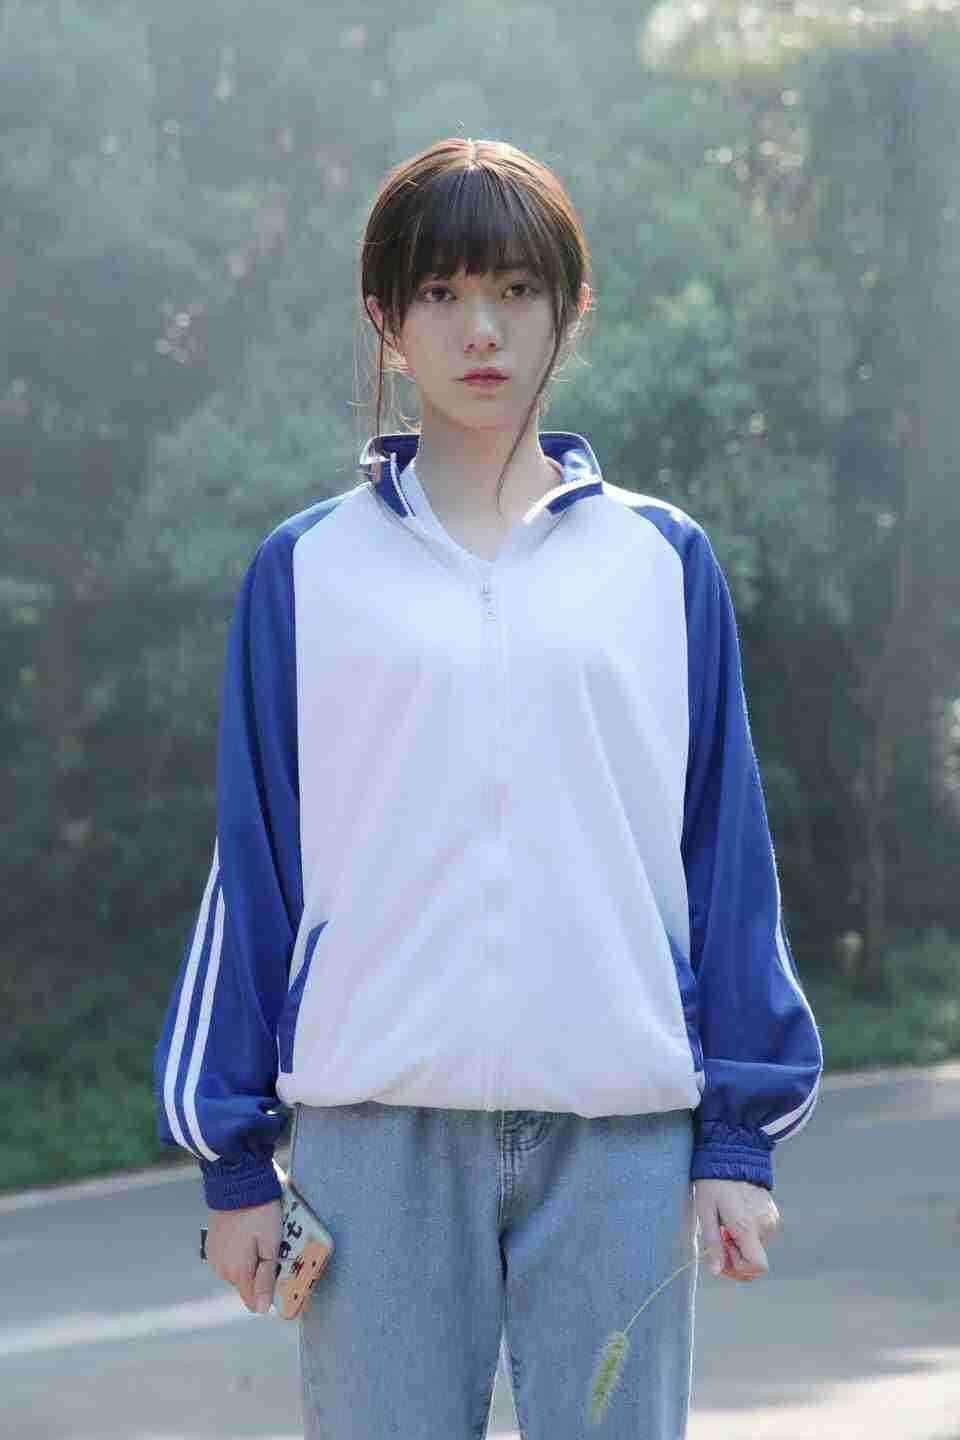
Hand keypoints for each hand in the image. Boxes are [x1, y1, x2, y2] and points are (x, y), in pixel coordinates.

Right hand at [205, 1198, 282, 1313]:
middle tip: (273, 1247)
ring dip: (249, 1261)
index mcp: (238, 1273)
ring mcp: (214, 1257)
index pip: (253, 1301)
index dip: (268, 1292)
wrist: (237, 1184)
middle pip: (247, 1284)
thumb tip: (262, 1310)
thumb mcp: (270, 1245)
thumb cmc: (260, 1214)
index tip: (279, 1275)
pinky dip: (238, 1252)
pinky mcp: (211, 1245)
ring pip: (237, 1271)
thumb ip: (266, 1278)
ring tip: (259, 1237)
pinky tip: (246, 1234)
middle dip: (261, 1272)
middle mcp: (221, 1270)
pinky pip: (228, 1258)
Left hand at [693, 1179, 779, 1281]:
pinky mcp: (773, 1215)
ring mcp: (772, 1220)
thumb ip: (713, 1243)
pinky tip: (736, 1218)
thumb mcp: (705, 1212)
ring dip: (741, 1245)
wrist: (733, 1155)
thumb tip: (716, 1271)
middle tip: (721, 1237)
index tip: (723, 1250)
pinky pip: (762, 1236)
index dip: (739, 1268)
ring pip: (758, 1249)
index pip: (757, 1267)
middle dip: (736, 1257)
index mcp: (748, 1226)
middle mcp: (765, 1226)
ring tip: (727, 1223)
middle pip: (755, 1261)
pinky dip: (749, 1235)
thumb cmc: (714, 1182)